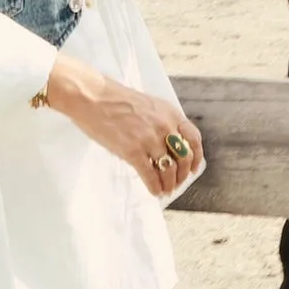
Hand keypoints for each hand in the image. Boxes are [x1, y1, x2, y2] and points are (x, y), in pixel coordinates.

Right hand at [44, 56, 204, 197]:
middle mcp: (164, 126)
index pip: (194, 138)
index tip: (194, 168)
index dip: (196, 157)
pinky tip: (154, 192)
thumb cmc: (115, 99)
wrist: (92, 97)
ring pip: (169, 170)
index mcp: (170, 113)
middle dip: (182, 175)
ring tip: (165, 190)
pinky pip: (150, 175)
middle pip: (184, 158)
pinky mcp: (133, 151)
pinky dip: (155, 187)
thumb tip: (168, 144)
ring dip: (169, 184)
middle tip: (177, 183)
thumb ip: (161, 121)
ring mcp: (149, 139)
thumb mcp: (148, 105)